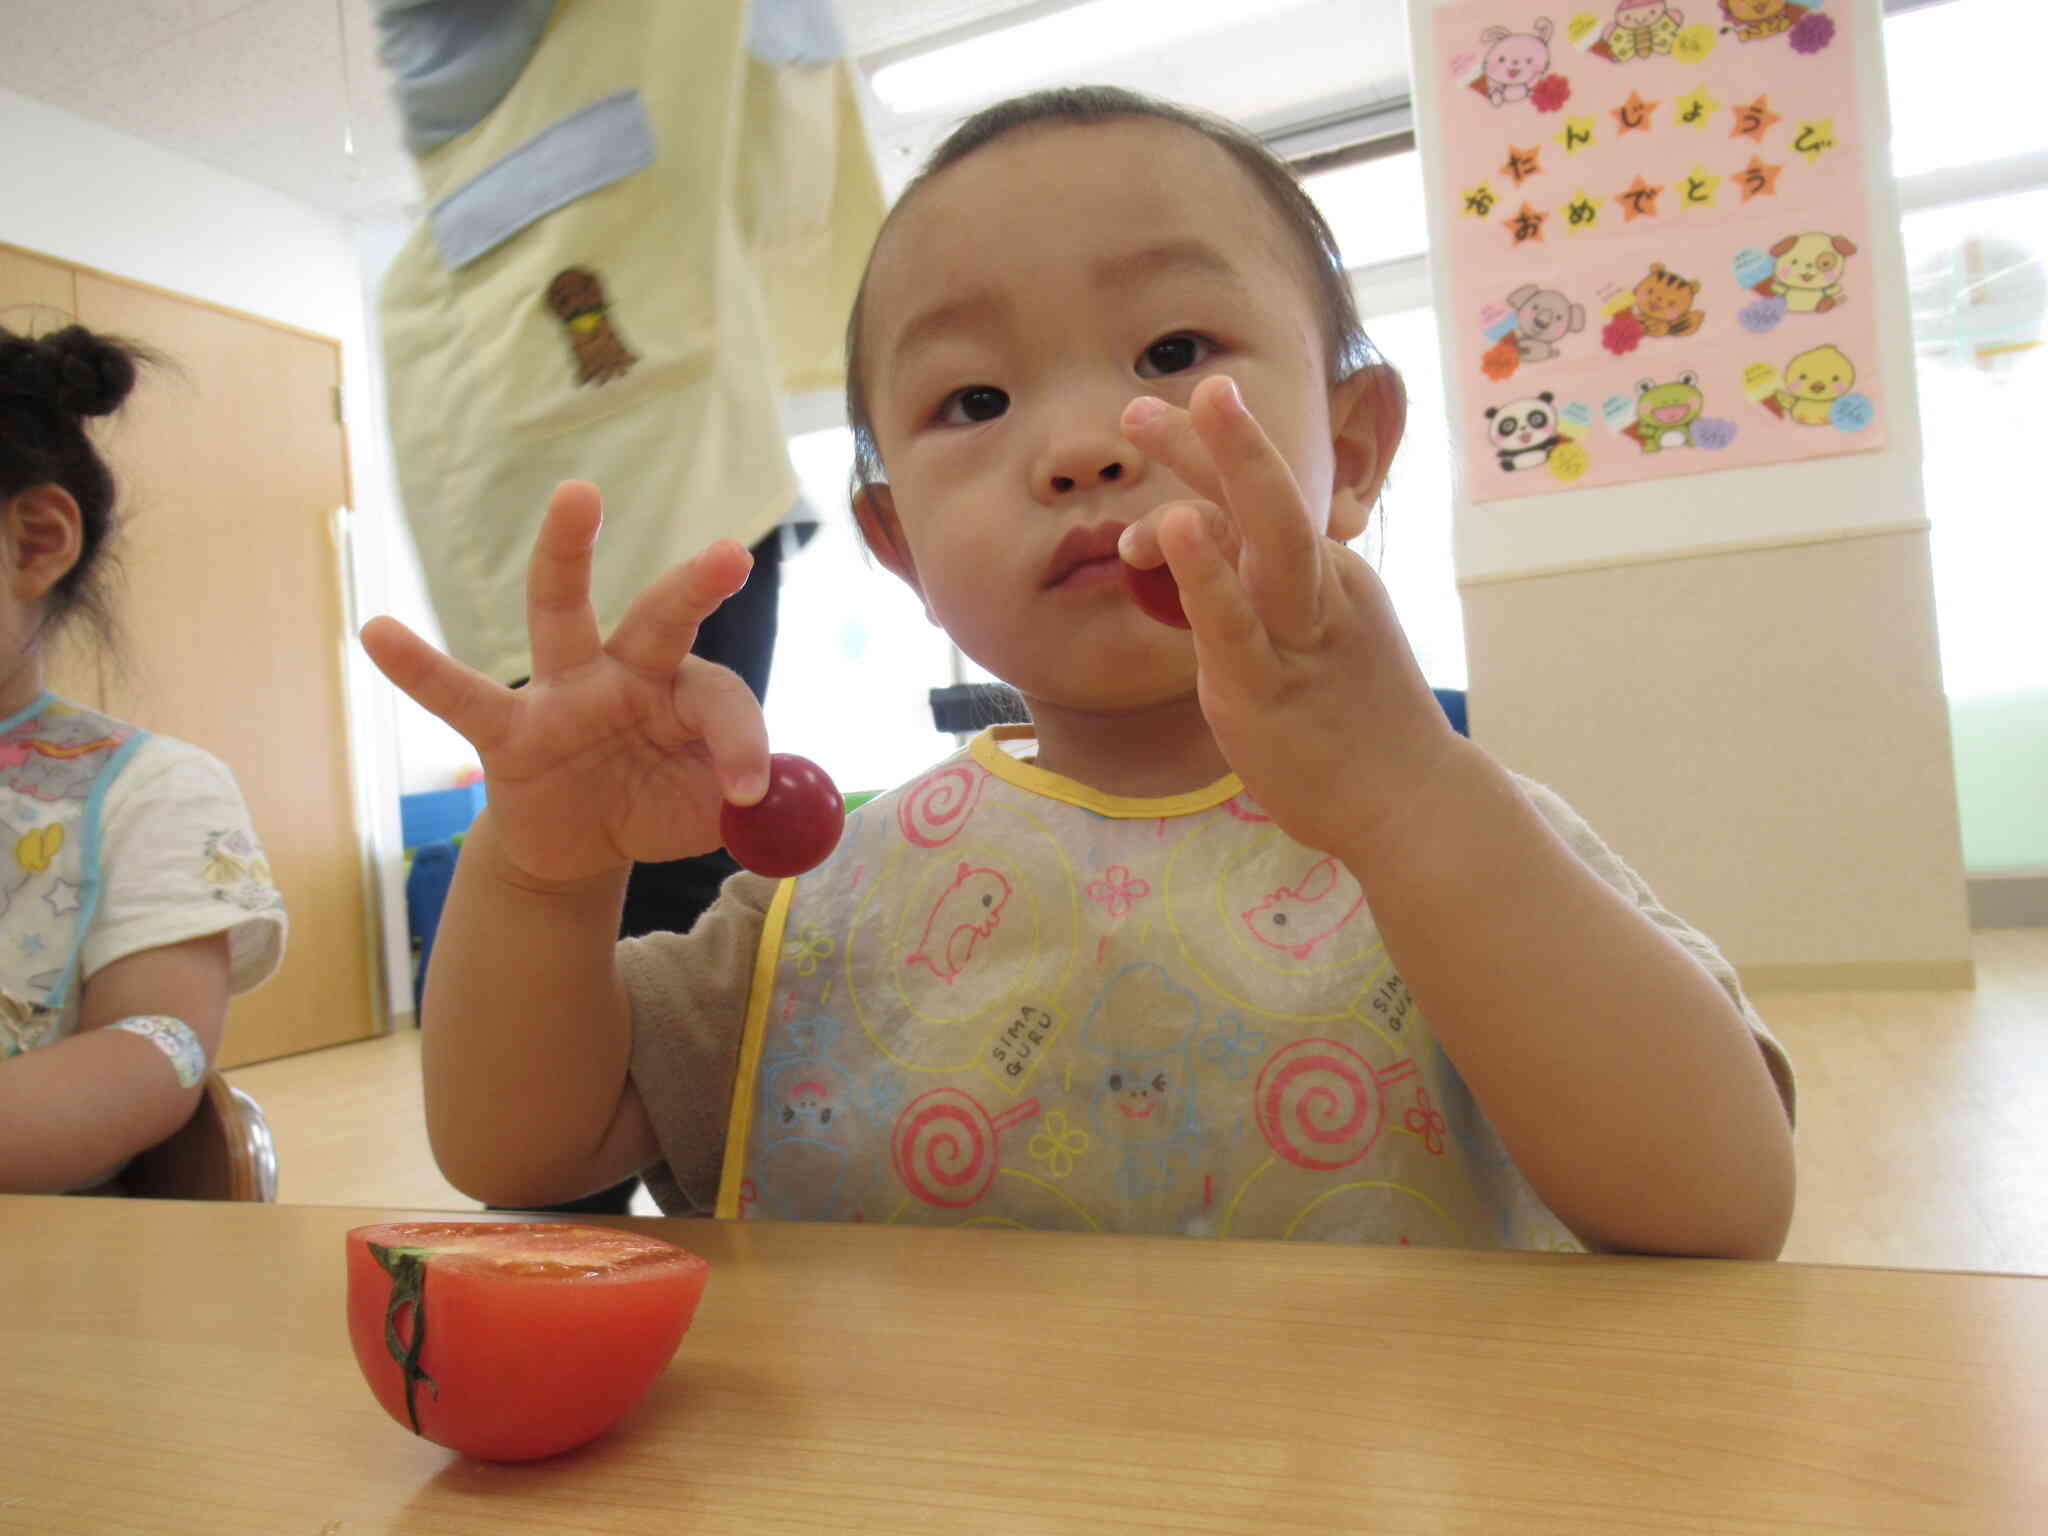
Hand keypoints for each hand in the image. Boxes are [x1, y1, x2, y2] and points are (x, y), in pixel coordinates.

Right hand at [359, 482, 769, 887]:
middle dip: (695, 587)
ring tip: (579, 494)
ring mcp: (563, 692)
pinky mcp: (507, 730)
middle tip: (731, 553)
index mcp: (684, 692)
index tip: (747, 792)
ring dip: (570, 556)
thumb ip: (743, 803)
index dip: (742, 744)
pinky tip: (375, 631)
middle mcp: (626, 672)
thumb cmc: (652, 808)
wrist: (579, 847)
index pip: (721, 700)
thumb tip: (772, 801)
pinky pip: (459, 698)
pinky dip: (418, 669)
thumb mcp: (705, 814)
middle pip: (661, 618)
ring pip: (563, 614)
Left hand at [1117, 376, 1457, 857]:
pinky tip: (1174, 526)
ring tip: (1160, 416)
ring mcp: (1298, 636)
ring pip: (1267, 538)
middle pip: (1269, 497)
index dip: (1213, 453)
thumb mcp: (1310, 642)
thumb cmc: (1354, 726)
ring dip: (1221, 468)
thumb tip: (1189, 550)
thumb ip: (1252, 595)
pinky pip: (1233, 624)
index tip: (1175, 406)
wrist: (1414, 803)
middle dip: (1220, 437)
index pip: (1260, 504)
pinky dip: (1204, 571)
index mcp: (1326, 576)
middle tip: (1174, 388)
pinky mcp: (1266, 689)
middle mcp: (1318, 590)